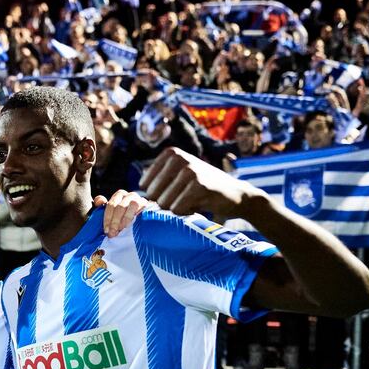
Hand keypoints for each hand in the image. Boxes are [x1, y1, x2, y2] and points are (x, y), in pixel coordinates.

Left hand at [97, 190, 148, 237]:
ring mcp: (140, 200)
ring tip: (122, 229)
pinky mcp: (149, 206)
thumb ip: (103, 207)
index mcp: (119, 195)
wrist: (143, 224)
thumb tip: (99, 201)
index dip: (107, 218)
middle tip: (113, 233)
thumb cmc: (123, 219)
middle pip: (120, 206)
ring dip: (126, 218)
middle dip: (115, 221)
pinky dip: (138, 216)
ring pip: (132, 205)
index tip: (106, 230)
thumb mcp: (112, 214)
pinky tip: (134, 225)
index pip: (111, 205)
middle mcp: (130, 195)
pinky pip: (143, 208)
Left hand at [139, 147, 264, 217]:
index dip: (156, 198)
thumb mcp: (179, 179)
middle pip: (153, 195)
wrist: (237, 195)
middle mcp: (178, 158)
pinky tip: (200, 206)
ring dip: (177, 210)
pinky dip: (186, 214)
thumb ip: (158, 184)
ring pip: (164, 204)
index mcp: (170, 154)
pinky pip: (177, 209)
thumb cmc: (203, 190)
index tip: (173, 196)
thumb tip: (130, 197)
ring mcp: (189, 170)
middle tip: (186, 200)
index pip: (145, 185)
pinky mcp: (199, 185)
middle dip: (166, 205)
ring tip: (193, 202)